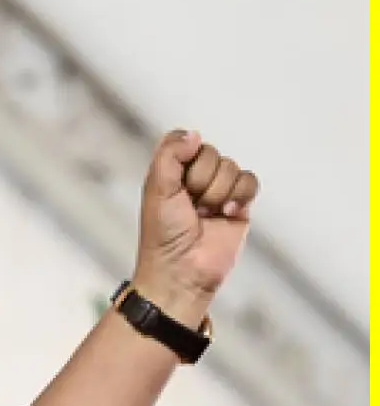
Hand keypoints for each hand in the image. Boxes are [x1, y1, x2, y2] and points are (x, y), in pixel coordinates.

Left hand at [133, 130, 259, 324]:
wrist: (183, 271)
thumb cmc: (163, 235)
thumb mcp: (157, 189)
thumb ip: (170, 156)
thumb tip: (194, 134)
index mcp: (170, 174)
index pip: (187, 142)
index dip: (186, 158)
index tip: (177, 182)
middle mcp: (194, 180)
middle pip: (212, 154)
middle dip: (201, 180)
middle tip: (191, 206)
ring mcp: (218, 192)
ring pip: (231, 167)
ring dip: (218, 192)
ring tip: (206, 215)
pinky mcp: (239, 206)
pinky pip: (249, 182)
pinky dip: (239, 196)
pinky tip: (226, 214)